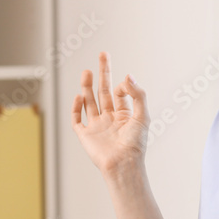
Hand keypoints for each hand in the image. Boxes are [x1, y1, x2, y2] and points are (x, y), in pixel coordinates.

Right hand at [71, 52, 149, 175]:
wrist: (123, 164)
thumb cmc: (136, 144)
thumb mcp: (142, 115)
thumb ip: (138, 94)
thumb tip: (127, 75)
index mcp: (124, 115)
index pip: (119, 93)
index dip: (122, 85)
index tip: (124, 85)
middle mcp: (109, 119)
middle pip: (103, 91)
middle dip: (103, 73)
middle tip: (103, 54)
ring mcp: (96, 126)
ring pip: (89, 101)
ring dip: (87, 86)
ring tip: (87, 71)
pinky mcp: (85, 135)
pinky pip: (77, 119)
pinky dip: (76, 107)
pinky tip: (79, 95)